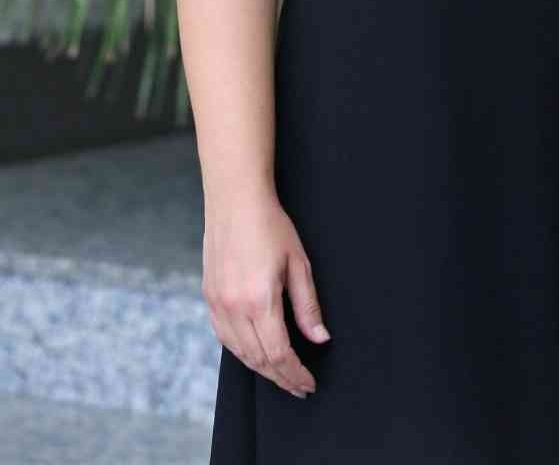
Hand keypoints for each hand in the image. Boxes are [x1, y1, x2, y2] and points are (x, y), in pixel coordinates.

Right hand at [202, 190, 330, 398]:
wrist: (235, 201)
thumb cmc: (271, 226)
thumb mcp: (299, 263)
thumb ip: (308, 306)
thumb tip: (320, 338)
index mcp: (259, 300)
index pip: (279, 354)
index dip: (295, 374)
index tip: (308, 384)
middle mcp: (234, 308)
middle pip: (258, 360)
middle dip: (281, 378)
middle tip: (298, 388)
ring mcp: (217, 304)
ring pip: (240, 353)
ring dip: (261, 370)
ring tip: (281, 376)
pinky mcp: (209, 298)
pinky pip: (225, 338)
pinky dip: (242, 352)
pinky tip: (256, 354)